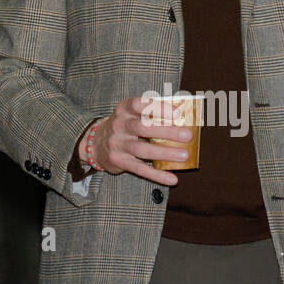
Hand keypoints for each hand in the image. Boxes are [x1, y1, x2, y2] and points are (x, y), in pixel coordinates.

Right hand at [79, 97, 194, 186]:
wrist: (96, 144)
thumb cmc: (123, 128)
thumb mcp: (130, 115)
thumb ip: (149, 114)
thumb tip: (182, 118)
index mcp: (123, 110)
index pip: (139, 105)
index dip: (157, 107)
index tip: (176, 113)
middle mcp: (119, 125)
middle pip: (143, 128)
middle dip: (167, 131)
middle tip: (187, 135)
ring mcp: (118, 144)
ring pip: (143, 149)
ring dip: (165, 153)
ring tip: (184, 155)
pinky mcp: (119, 161)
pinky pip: (140, 169)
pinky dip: (157, 175)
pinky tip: (172, 179)